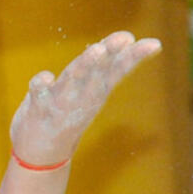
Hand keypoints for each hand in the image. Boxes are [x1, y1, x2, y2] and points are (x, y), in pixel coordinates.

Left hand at [9, 31, 161, 166]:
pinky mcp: (38, 107)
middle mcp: (82, 95)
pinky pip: (39, 94)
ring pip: (74, 79)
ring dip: (85, 64)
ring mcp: (60, 102)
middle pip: (98, 71)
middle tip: (126, 38)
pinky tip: (44, 76)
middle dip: (111, 54)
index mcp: (97, 90)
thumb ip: (106, 65)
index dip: (135, 56)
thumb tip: (130, 38)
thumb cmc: (70, 113)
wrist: (43, 156)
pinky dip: (41, 84)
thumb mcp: (93, 89)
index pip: (118, 70)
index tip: (154, 44)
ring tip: (97, 49)